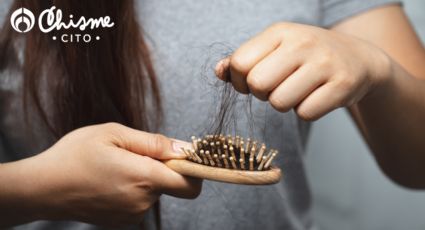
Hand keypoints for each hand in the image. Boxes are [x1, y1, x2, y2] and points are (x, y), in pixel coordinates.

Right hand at [1, 123, 200, 226]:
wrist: (42, 188)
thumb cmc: (75, 155)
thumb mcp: (114, 134)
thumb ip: (153, 142)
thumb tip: (184, 148)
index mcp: (144, 177)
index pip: (190, 184)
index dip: (193, 169)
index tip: (182, 157)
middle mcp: (142, 202)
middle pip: (171, 184)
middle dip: (161, 168)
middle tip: (132, 155)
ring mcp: (132, 215)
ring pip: (154, 192)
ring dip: (144, 178)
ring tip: (115, 168)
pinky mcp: (122, 222)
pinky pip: (140, 202)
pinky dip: (133, 190)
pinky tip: (110, 181)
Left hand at [215, 22, 390, 119]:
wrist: (358, 58)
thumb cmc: (307, 56)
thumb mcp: (275, 48)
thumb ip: (243, 59)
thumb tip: (219, 71)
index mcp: (280, 32)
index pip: (240, 63)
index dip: (240, 81)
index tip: (252, 82)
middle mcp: (302, 43)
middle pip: (257, 85)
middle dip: (262, 94)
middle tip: (277, 87)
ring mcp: (325, 63)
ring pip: (280, 103)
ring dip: (284, 104)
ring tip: (298, 90)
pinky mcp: (342, 85)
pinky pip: (305, 113)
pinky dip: (306, 111)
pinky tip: (316, 96)